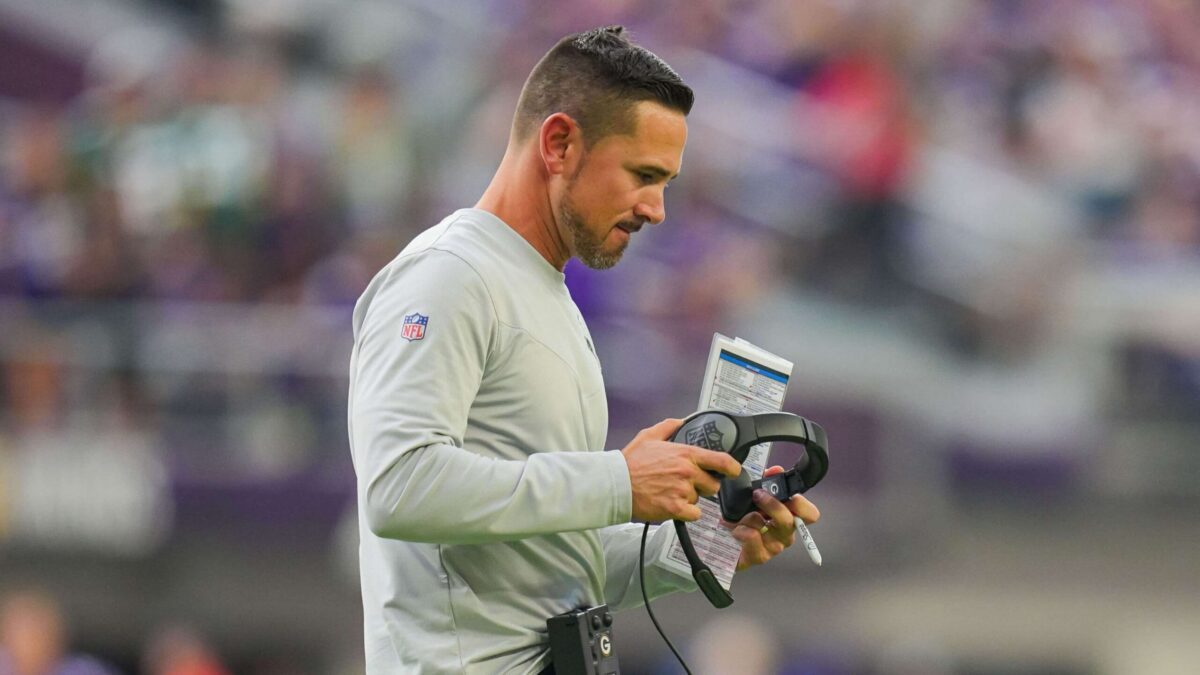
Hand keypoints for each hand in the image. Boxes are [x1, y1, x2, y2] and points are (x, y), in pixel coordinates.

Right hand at [621, 418, 742, 522]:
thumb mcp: (649, 436)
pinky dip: (685, 513)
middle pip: (712, 484)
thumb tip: (681, 421)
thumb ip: (669, 426)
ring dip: (689, 499)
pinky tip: (671, 505)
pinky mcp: (675, 508)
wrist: (615, 485)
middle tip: (686, 484)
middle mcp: (687, 472)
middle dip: (702, 486)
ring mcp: (682, 491)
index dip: (732, 467)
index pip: (720, 460)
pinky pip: (693, 514)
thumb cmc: (629, 463)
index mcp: (685, 454)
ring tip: (670, 493)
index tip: (734, 470)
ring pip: (700, 500)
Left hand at [725, 465, 820, 570]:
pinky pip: (751, 536)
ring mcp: (773, 547)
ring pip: (765, 526)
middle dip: (771, 504)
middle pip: (789, 520)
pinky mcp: (759, 556)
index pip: (810, 515)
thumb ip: (766, 481)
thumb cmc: (744, 518)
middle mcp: (785, 534)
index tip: (787, 494)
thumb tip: (776, 470)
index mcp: (789, 518)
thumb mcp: (755, 496)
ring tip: (740, 517)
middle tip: (757, 495)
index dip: (801, 504)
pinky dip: (740, 529)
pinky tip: (735, 530)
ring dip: (749, 517)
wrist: (725, 541)